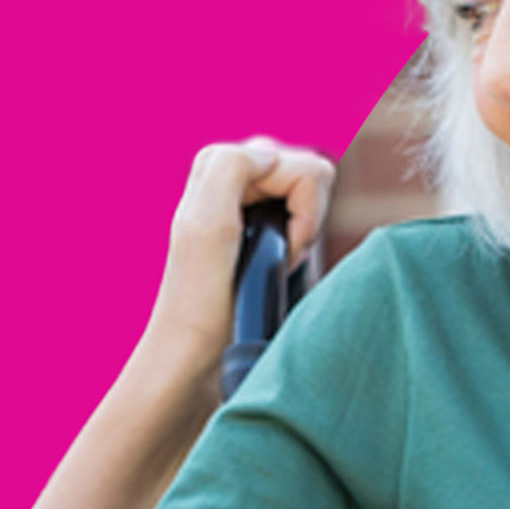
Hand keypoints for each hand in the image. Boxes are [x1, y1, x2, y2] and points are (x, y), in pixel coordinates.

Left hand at [140, 138, 337, 361]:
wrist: (194, 352)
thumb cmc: (200, 298)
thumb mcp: (207, 224)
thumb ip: (232, 166)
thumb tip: (274, 156)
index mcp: (220, 163)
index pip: (307, 169)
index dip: (304, 214)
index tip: (276, 249)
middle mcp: (236, 174)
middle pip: (314, 176)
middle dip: (306, 220)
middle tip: (273, 255)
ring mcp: (251, 199)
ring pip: (315, 196)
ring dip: (303, 234)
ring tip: (272, 263)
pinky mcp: (263, 225)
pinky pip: (309, 217)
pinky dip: (302, 243)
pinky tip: (278, 265)